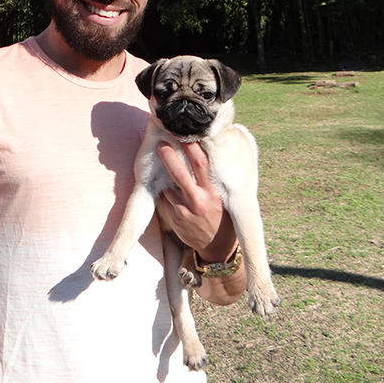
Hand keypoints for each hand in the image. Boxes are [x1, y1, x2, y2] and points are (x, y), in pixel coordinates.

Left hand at [156, 141, 237, 262]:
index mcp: (213, 193)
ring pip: (168, 186)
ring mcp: (183, 211)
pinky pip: (163, 200)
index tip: (185, 135)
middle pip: (179, 174)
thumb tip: (205, 153)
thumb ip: (213, 180)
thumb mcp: (223, 197)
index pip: (201, 165)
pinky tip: (166, 188)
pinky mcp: (173, 219)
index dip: (192, 148)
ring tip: (163, 166)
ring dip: (164, 176)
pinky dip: (164, 192)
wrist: (216, 248)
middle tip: (160, 144)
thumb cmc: (222, 216)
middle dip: (168, 157)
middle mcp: (198, 201)